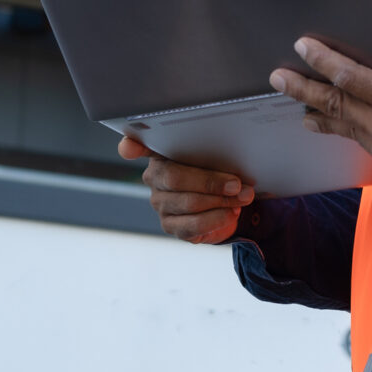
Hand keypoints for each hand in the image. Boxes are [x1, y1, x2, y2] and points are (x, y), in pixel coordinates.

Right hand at [119, 132, 253, 243]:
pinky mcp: (171, 226)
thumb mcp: (215, 157)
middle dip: (211, 182)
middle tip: (237, 184)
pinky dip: (217, 218)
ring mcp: (160, 203)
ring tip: (241, 198)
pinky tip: (230, 213)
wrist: (223, 203)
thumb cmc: (215, 171)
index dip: (130, 147)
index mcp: (160, 153)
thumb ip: (215, 156)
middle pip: (175, 178)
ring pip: (189, 203)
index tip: (130, 148)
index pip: (135, 146)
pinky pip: (194, 225)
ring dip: (221, 202)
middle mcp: (153, 177)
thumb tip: (233, 173)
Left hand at [272, 31, 371, 202]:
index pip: (354, 79)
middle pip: (338, 107)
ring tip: (297, 100)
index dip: (325, 61)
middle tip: (277, 77)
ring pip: (346, 129)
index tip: (304, 47)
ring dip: (319, 112)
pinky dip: (345, 130)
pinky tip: (331, 122)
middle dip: (304, 89)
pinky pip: (363, 144)